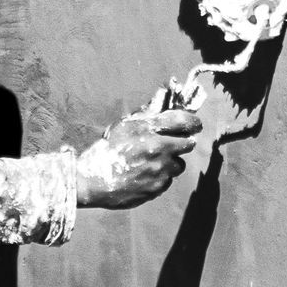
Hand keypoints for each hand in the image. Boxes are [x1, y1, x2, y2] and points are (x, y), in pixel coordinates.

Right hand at [75, 107, 200, 207]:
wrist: (92, 182)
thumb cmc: (106, 151)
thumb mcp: (123, 126)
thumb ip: (146, 114)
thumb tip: (162, 98)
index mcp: (149, 129)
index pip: (184, 120)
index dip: (193, 122)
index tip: (194, 124)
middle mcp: (159, 149)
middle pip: (188, 144)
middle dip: (183, 142)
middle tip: (173, 144)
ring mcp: (160, 170)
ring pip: (179, 164)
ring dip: (170, 162)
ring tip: (152, 163)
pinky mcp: (158, 187)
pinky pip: (168, 180)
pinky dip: (161, 178)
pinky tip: (145, 176)